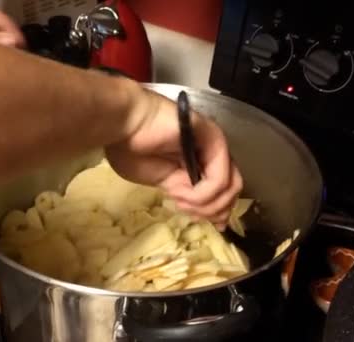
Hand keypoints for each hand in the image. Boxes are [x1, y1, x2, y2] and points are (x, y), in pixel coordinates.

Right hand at [105, 90, 242, 229]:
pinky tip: (181, 193)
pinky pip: (220, 179)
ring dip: (206, 205)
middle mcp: (212, 153)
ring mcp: (215, 145)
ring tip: (181, 202)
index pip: (225, 192)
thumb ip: (186, 196)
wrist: (121, 125)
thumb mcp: (162, 183)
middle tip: (188, 212)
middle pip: (232, 191)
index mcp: (200, 162)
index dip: (216, 212)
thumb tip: (208, 215)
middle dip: (212, 211)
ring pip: (231, 187)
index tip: (198, 220)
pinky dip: (202, 195)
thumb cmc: (130, 149)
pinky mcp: (214, 140)